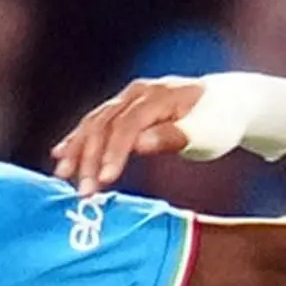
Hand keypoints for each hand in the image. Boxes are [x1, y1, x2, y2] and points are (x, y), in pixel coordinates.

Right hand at [51, 77, 206, 194]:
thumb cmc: (219, 122)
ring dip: (76, 148)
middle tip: (82, 192)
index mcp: (159, 97)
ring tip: (62, 175)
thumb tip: (138, 144)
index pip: (128, 125)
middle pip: (105, 123)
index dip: (113, 153)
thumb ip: (173, 137)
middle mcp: (139, 93)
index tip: (103, 180)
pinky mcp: (123, 107)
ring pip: (94, 121)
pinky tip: (60, 154)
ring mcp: (129, 98)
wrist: (225, 102)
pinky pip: (95, 122)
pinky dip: (78, 139)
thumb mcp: (206, 132)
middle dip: (89, 157)